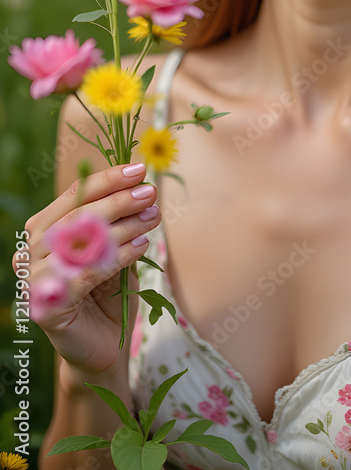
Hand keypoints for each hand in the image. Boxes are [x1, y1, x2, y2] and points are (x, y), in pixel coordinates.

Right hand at [13, 162, 159, 377]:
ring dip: (122, 226)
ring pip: (80, 243)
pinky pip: (84, 274)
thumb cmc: (108, 293)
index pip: (74, 195)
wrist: (105, 346)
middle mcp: (32, 252)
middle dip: (117, 200)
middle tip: (150, 193)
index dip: (107, 180)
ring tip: (152, 217)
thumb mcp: (115, 250)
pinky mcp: (48, 308)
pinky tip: (141, 247)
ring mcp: (35, 281)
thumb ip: (119, 223)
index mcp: (44, 231)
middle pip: (76, 216)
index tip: (140, 170)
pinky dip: (116, 257)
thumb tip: (141, 187)